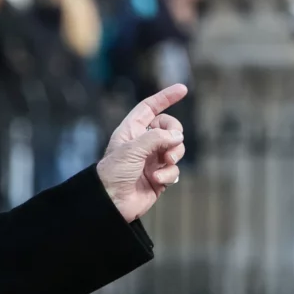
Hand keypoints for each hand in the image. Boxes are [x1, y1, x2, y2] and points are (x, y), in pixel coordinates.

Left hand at [96, 83, 187, 219]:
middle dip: (175, 133)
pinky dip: (168, 173)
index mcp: (131, 131)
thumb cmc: (113, 173)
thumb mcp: (132, 149)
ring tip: (165, 162)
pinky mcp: (159, 177)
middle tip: (171, 142)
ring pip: (176, 148)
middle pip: (169, 127)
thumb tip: (177, 137)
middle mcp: (142, 144)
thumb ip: (156, 137)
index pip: (149, 108)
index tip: (182, 89)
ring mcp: (151, 160)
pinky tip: (157, 180)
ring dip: (174, 154)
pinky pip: (173, 169)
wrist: (110, 204)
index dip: (165, 98)